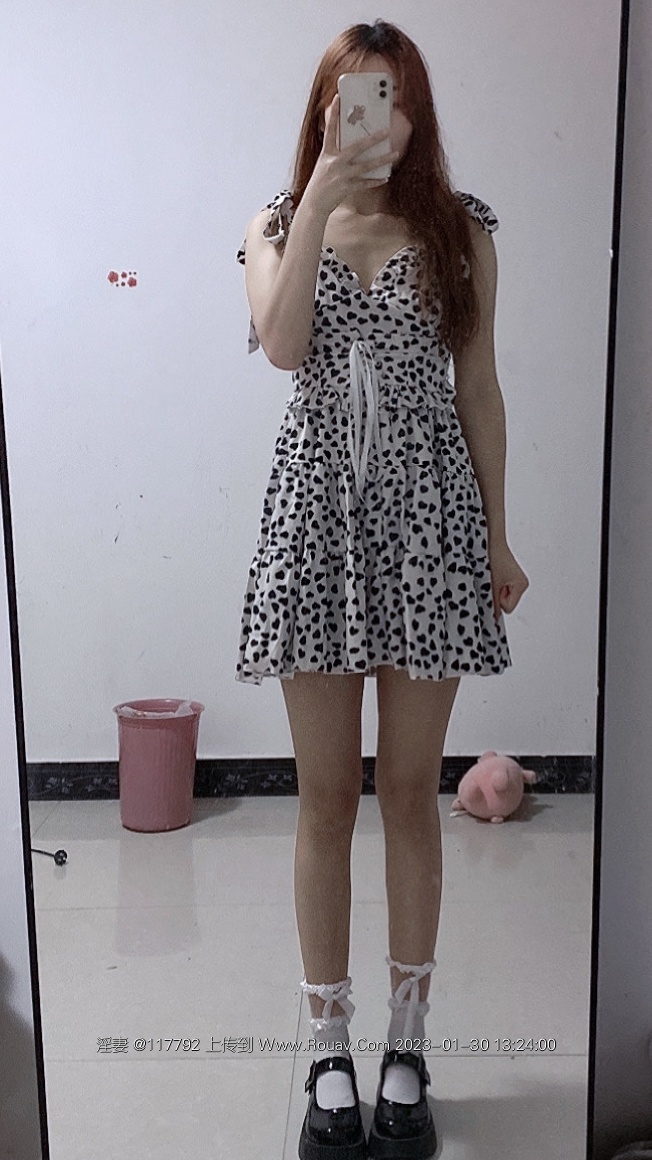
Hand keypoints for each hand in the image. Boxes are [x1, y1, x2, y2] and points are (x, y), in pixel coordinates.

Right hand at [303, 93, 398, 220]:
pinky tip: (386, 177)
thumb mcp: (325, 163)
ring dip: (382, 160)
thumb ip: (336, 151)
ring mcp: (341, 176)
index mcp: (327, 153)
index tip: (338, 98)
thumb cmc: (321, 182)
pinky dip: (376, 181)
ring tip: (395, 154)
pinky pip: (365, 183)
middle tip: (386, 131)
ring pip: (366, 166)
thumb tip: (351, 141)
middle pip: (356, 147)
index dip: (334, 113)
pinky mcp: (346, 188)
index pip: (330, 130)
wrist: (314, 204)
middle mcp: (334, 162)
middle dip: (373, 138)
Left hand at [487, 537, 528, 621]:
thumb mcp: (491, 583)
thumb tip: (494, 618)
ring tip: (492, 575)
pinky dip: (497, 584)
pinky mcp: (512, 576)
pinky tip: (494, 574)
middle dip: (497, 596)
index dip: (497, 600)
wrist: (492, 540)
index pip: (507, 608)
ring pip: (504, 596)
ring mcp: (518, 580)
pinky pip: (503, 589)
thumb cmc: (493, 557)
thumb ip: (493, 602)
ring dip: (496, 589)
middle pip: (507, 603)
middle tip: (492, 580)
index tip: (494, 586)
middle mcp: (523, 583)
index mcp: (522, 585)